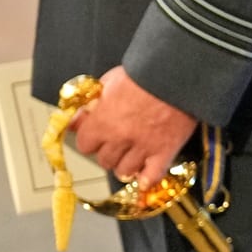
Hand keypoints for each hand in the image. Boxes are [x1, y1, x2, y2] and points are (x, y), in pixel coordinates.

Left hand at [67, 66, 197, 184]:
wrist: (178, 73)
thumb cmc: (144, 73)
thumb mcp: (109, 81)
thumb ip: (89, 104)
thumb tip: (73, 121)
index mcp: (103, 121)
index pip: (84, 144)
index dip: (90, 139)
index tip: (96, 134)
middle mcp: (120, 138)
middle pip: (104, 160)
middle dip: (109, 151)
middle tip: (117, 141)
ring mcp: (143, 147)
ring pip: (125, 171)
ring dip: (126, 164)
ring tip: (133, 154)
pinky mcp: (165, 151)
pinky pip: (151, 176)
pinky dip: (147, 178)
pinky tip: (145, 173)